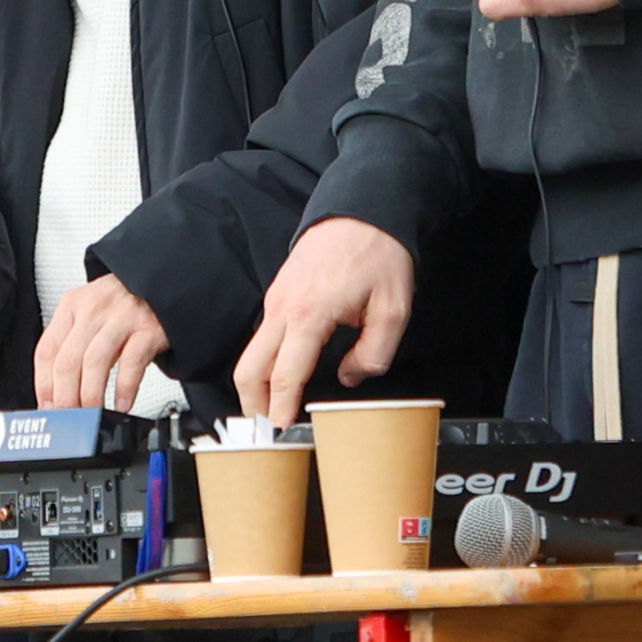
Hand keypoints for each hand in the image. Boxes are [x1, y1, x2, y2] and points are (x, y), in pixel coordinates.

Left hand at [34, 275, 170, 410]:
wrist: (166, 280)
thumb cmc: (126, 301)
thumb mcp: (91, 311)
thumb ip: (73, 341)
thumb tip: (57, 389)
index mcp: (72, 305)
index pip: (46, 350)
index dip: (44, 385)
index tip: (47, 407)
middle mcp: (94, 309)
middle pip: (68, 361)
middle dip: (65, 398)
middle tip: (69, 418)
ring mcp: (122, 317)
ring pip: (95, 363)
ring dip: (90, 396)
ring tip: (92, 414)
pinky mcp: (148, 328)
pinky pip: (131, 363)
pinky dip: (124, 388)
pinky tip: (122, 403)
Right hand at [233, 218, 414, 424]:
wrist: (362, 208)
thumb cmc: (377, 252)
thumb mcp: (393, 310)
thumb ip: (373, 353)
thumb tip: (350, 376)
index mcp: (308, 314)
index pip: (284, 375)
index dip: (279, 410)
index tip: (281, 433)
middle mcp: (283, 308)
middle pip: (248, 368)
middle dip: (252, 405)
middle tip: (266, 430)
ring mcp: (276, 299)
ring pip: (251, 353)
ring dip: (256, 384)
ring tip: (273, 410)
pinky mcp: (279, 294)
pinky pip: (262, 336)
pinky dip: (265, 362)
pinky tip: (282, 375)